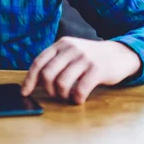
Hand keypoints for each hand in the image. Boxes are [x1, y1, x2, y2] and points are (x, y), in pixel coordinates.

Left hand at [21, 37, 140, 103]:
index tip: (24, 92)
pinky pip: (79, 90)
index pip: (38, 62)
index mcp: (61, 44)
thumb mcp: (71, 53)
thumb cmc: (90, 58)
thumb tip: (33, 82)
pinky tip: (79, 98)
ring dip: (62, 96)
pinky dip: (76, 99)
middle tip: (56, 94)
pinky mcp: (97, 69)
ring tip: (68, 96)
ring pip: (61, 83)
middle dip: (48, 90)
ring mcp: (84, 58)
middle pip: (47, 75)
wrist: (119, 54)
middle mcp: (71, 49)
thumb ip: (54, 63)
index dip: (29, 79)